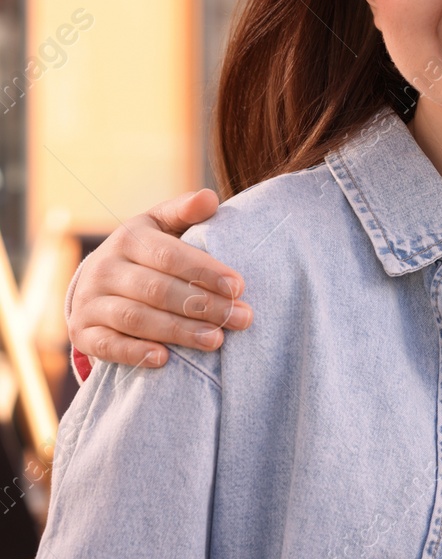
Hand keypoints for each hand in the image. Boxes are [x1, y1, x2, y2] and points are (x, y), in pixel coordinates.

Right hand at [69, 190, 250, 367]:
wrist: (100, 280)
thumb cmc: (149, 251)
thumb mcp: (164, 225)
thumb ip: (186, 212)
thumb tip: (209, 199)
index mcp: (129, 238)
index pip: (169, 256)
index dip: (205, 271)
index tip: (239, 287)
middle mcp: (105, 268)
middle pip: (156, 289)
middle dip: (202, 305)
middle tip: (240, 318)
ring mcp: (90, 302)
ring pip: (135, 318)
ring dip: (178, 331)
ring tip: (216, 340)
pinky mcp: (84, 332)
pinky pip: (107, 345)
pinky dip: (135, 353)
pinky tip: (165, 360)